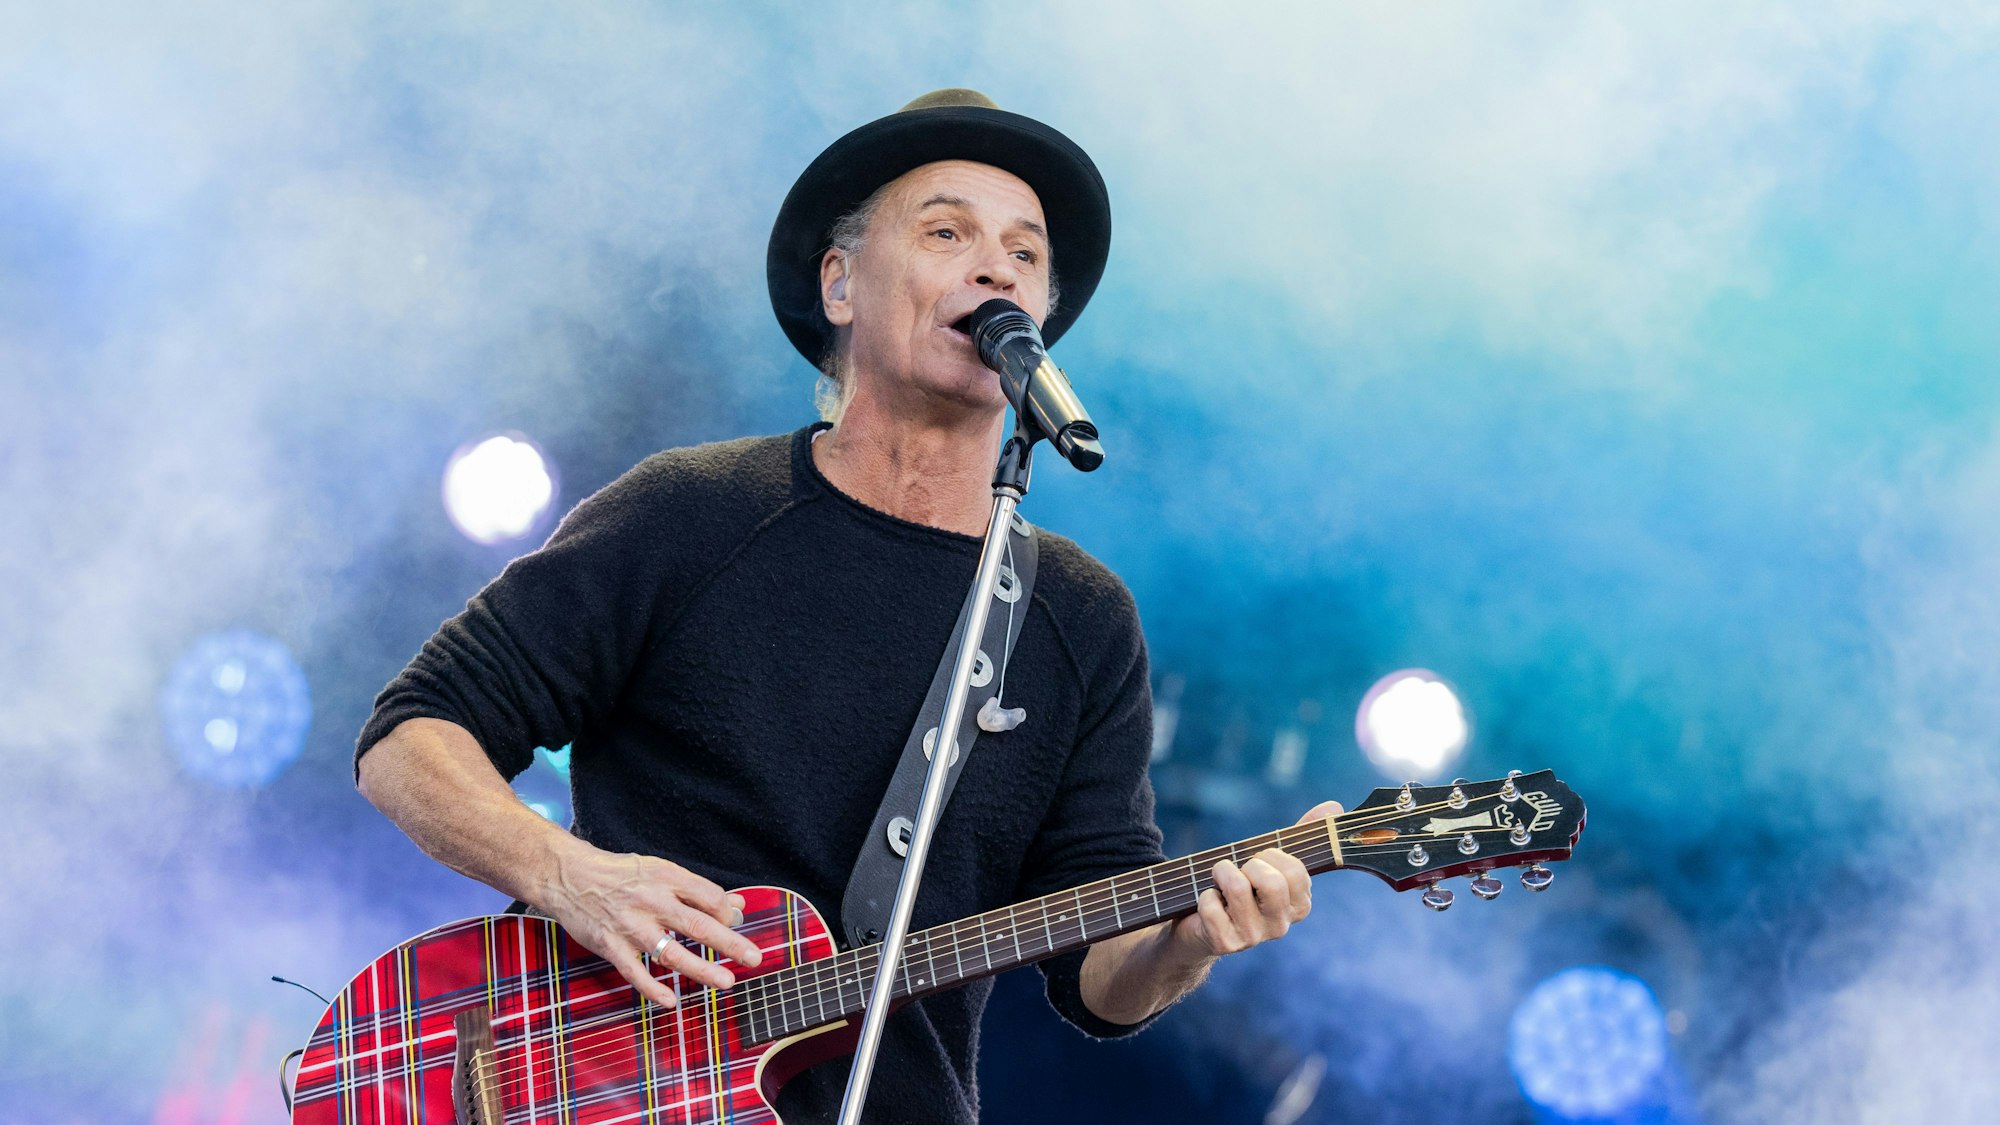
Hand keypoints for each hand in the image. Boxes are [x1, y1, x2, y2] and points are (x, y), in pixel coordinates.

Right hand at [541, 844, 763, 1008]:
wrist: (569, 877)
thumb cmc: (620, 875)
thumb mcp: (660, 871)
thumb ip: (697, 891)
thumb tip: (737, 906)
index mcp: (665, 878)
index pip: (708, 896)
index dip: (727, 912)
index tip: (736, 923)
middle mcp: (650, 901)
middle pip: (696, 924)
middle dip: (729, 942)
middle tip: (753, 958)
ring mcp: (629, 926)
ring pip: (670, 952)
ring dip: (700, 969)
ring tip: (726, 982)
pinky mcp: (609, 946)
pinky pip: (634, 972)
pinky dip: (652, 988)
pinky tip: (671, 1001)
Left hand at [1169, 800, 1341, 958]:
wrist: (1202, 925)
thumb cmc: (1242, 886)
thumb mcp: (1270, 860)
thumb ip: (1302, 836)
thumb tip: (1332, 806)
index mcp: (1299, 905)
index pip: (1296, 871)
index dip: (1271, 856)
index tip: (1259, 859)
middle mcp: (1282, 925)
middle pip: (1272, 882)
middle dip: (1248, 864)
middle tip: (1240, 871)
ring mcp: (1255, 937)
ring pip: (1238, 888)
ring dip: (1221, 873)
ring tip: (1219, 881)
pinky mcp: (1226, 944)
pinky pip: (1211, 906)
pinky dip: (1203, 896)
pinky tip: (1208, 904)